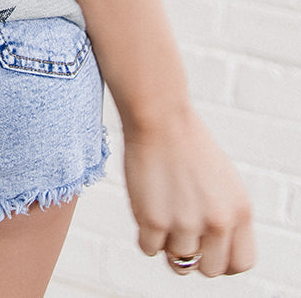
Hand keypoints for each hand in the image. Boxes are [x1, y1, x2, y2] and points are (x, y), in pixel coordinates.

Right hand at [123, 106, 254, 276]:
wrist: (159, 116)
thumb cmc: (186, 143)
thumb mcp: (223, 182)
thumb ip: (226, 218)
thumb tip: (213, 253)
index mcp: (240, 211)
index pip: (240, 263)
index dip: (222, 260)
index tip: (207, 248)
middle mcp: (218, 221)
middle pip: (209, 269)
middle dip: (194, 255)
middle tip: (180, 230)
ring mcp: (186, 223)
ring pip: (178, 262)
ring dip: (167, 241)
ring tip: (162, 210)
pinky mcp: (154, 221)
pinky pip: (149, 249)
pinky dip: (145, 234)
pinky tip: (146, 207)